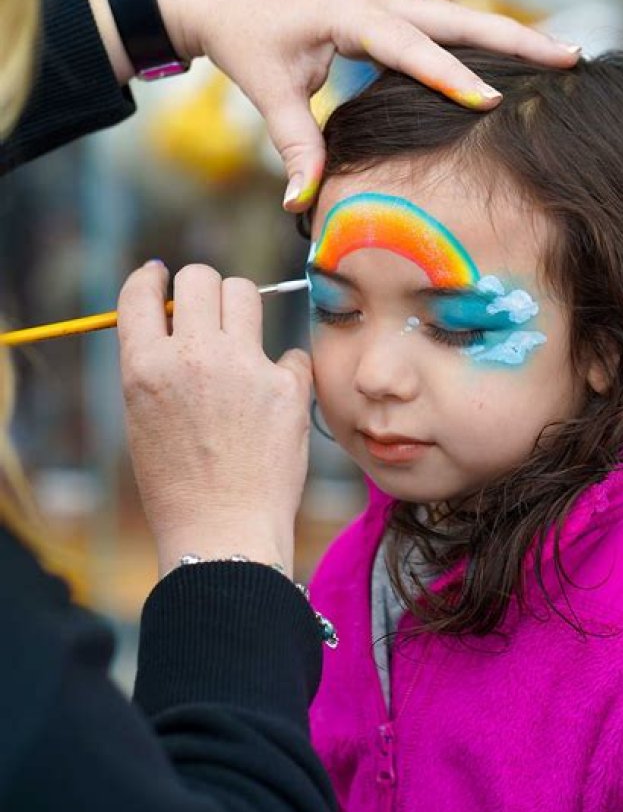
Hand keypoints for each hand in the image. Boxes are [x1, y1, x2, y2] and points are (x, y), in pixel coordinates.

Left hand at [87, 0, 579, 210]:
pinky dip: (480, 37)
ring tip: (561, 55)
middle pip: (458, 17)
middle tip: (571, 56)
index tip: (490, 101)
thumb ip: (293, 146)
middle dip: (515, 38)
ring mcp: (385, 0)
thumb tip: (300, 204)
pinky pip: (443, 22)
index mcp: (350, 12)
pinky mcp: (385, 10)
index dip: (451, 75)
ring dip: (508, 34)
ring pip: (459, 15)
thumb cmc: (245, 36)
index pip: (410, 47)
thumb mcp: (269, 90)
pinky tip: (511, 57)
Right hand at [117, 261, 311, 577]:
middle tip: (208, 310)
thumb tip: (178, 324)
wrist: (224, 534)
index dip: (152, 279)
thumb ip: (157, 367)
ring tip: (242, 339)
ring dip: (241, 306)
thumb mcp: (143, 421)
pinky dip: (283, 368)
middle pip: (200, 277)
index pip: (143, 290)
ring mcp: (244, 367)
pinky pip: (290, 351)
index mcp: (145, 366)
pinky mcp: (287, 386)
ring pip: (246, 292)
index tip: (162, 279)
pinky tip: (275, 397)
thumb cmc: (178, 488)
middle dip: (202, 287)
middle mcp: (193, 356)